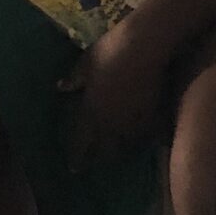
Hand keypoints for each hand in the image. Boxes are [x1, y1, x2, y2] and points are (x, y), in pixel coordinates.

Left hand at [60, 16, 175, 167]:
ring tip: (117, 155)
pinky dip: (141, 140)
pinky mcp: (154, 114)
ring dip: (119, 152)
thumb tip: (61, 87)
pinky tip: (142, 140)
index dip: (76, 156)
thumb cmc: (110, 50)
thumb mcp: (86, 62)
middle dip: (98, 158)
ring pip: (125, 146)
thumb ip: (74, 79)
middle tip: (95, 163)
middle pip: (103, 149)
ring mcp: (134, 120)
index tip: (74, 167)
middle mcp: (111, 122)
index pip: (81, 140)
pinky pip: (145, 135)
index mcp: (91, 110)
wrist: (146, 47)